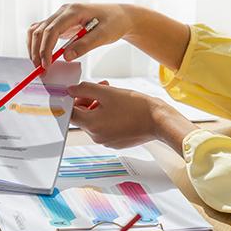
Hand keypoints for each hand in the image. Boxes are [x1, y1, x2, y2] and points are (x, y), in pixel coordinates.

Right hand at [28, 3, 135, 67]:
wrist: (119, 16)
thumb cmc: (114, 23)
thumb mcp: (104, 35)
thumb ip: (85, 45)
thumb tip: (66, 56)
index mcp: (73, 11)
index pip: (51, 30)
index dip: (45, 49)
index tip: (46, 65)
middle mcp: (63, 11)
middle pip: (40, 30)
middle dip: (36, 51)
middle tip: (40, 70)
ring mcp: (60, 16)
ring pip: (37, 30)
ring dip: (34, 47)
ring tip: (39, 65)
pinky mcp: (60, 22)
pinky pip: (42, 31)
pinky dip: (38, 43)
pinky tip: (41, 56)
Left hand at [68, 81, 196, 152]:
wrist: (159, 121)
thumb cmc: (136, 107)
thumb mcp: (108, 92)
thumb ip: (86, 89)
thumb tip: (71, 90)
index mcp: (92, 125)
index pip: (71, 114)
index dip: (72, 100)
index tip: (78, 91)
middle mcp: (96, 137)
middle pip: (82, 117)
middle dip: (87, 100)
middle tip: (99, 88)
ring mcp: (106, 141)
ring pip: (94, 121)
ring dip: (97, 106)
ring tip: (110, 93)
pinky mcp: (116, 142)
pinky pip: (105, 127)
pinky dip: (106, 115)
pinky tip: (117, 106)